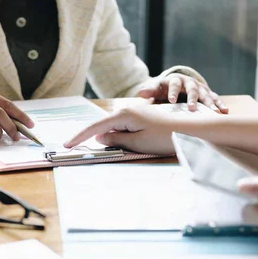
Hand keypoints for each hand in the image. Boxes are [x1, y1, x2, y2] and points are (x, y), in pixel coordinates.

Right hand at [64, 106, 178, 153]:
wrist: (191, 130)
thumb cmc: (165, 138)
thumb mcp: (137, 143)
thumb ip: (115, 140)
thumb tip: (100, 137)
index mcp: (123, 115)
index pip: (95, 128)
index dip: (79, 137)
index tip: (66, 146)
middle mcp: (127, 110)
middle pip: (103, 126)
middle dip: (94, 138)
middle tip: (82, 149)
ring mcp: (134, 113)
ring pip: (115, 128)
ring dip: (112, 139)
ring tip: (123, 148)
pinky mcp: (142, 117)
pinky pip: (125, 128)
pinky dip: (121, 136)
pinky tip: (128, 143)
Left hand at [137, 74, 227, 113]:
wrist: (177, 85)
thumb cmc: (165, 90)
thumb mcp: (157, 89)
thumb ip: (150, 91)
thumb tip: (140, 93)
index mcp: (175, 81)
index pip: (174, 85)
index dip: (173, 92)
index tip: (171, 101)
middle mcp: (189, 83)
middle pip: (192, 89)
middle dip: (193, 99)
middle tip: (192, 108)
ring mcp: (199, 88)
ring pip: (206, 94)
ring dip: (210, 103)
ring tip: (215, 111)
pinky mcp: (207, 93)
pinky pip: (214, 98)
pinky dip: (219, 104)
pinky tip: (224, 111)